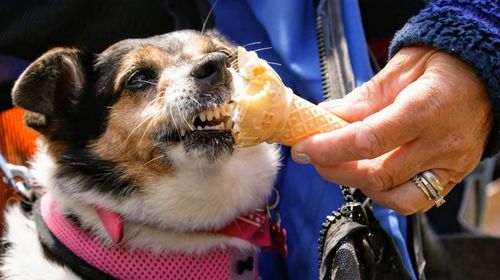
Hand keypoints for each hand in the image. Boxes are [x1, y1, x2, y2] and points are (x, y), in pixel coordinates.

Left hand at [291, 46, 492, 214]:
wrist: (484, 73)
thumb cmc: (442, 65)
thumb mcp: (399, 70)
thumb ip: (362, 99)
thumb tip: (325, 117)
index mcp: (425, 109)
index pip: (368, 140)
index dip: (329, 148)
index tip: (304, 147)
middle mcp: (441, 143)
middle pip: (378, 175)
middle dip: (335, 170)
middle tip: (314, 157)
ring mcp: (450, 165)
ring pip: (397, 198)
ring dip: (359, 187)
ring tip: (339, 167)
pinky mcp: (453, 177)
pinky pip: (416, 200)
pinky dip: (386, 195)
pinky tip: (370, 177)